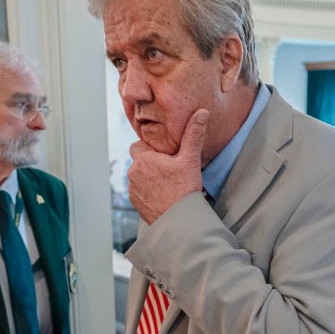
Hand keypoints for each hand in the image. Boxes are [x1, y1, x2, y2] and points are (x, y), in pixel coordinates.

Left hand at [128, 109, 208, 224]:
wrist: (178, 221)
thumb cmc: (184, 190)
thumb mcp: (191, 160)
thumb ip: (193, 135)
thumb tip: (201, 112)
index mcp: (143, 159)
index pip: (139, 145)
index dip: (152, 149)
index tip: (165, 155)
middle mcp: (133, 173)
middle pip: (140, 161)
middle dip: (150, 163)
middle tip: (169, 169)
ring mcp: (132, 190)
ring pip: (139, 177)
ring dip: (149, 178)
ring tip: (167, 184)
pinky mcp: (135, 203)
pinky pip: (139, 192)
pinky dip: (148, 192)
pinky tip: (163, 195)